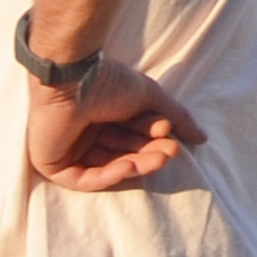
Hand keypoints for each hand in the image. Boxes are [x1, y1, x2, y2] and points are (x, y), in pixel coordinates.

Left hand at [26, 62, 203, 192]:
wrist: (72, 76)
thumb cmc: (108, 80)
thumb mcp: (151, 98)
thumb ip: (178, 118)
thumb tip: (203, 140)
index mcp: (104, 117)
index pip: (133, 137)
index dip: (152, 137)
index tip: (166, 130)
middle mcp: (86, 134)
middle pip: (123, 155)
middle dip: (148, 154)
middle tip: (169, 151)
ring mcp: (68, 151)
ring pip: (109, 169)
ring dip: (136, 165)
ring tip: (159, 157)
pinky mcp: (53, 165)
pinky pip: (86, 179)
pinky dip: (111, 175)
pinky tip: (129, 165)